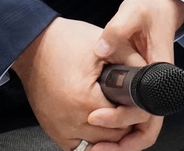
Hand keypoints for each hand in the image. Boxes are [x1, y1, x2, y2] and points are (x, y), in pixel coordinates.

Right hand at [11, 18, 137, 150]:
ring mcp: (60, 130)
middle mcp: (71, 122)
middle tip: (126, 103)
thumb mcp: (104, 47)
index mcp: (85, 101)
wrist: (33, 46)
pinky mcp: (54, 132)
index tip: (136, 99)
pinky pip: (81, 146)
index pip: (125, 121)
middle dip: (124, 121)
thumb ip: (132, 63)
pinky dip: (93, 137)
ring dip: (110, 131)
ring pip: (99, 144)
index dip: (135, 110)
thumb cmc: (64, 42)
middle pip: (114, 137)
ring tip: (113, 108)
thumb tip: (150, 76)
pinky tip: (98, 119)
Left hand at [89, 0, 183, 149]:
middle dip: (123, 144)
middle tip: (96, 150)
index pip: (147, 108)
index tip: (96, 118)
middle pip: (148, 128)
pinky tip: (100, 134)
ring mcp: (150, 91)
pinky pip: (134, 119)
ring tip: (95, 149)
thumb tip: (101, 49)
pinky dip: (119, 130)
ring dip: (120, 142)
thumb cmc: (149, 11)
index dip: (123, 119)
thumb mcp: (133, 12)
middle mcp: (158, 87)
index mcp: (159, 71)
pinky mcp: (141, 90)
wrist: (159, 8)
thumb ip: (118, 29)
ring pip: (141, 128)